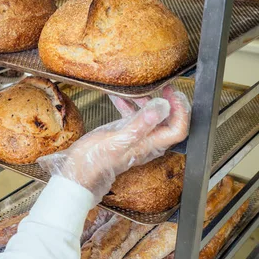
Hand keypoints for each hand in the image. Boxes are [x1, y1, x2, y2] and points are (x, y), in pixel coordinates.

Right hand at [37, 85, 190, 203]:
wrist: (78, 170)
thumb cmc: (96, 160)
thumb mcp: (117, 140)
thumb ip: (139, 125)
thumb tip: (161, 108)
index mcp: (149, 144)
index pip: (177, 130)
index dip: (180, 111)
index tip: (171, 94)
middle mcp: (146, 141)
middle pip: (168, 122)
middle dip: (168, 103)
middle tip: (164, 87)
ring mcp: (134, 138)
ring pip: (150, 117)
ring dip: (147, 101)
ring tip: (140, 89)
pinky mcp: (122, 134)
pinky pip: (131, 117)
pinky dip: (128, 105)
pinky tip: (117, 97)